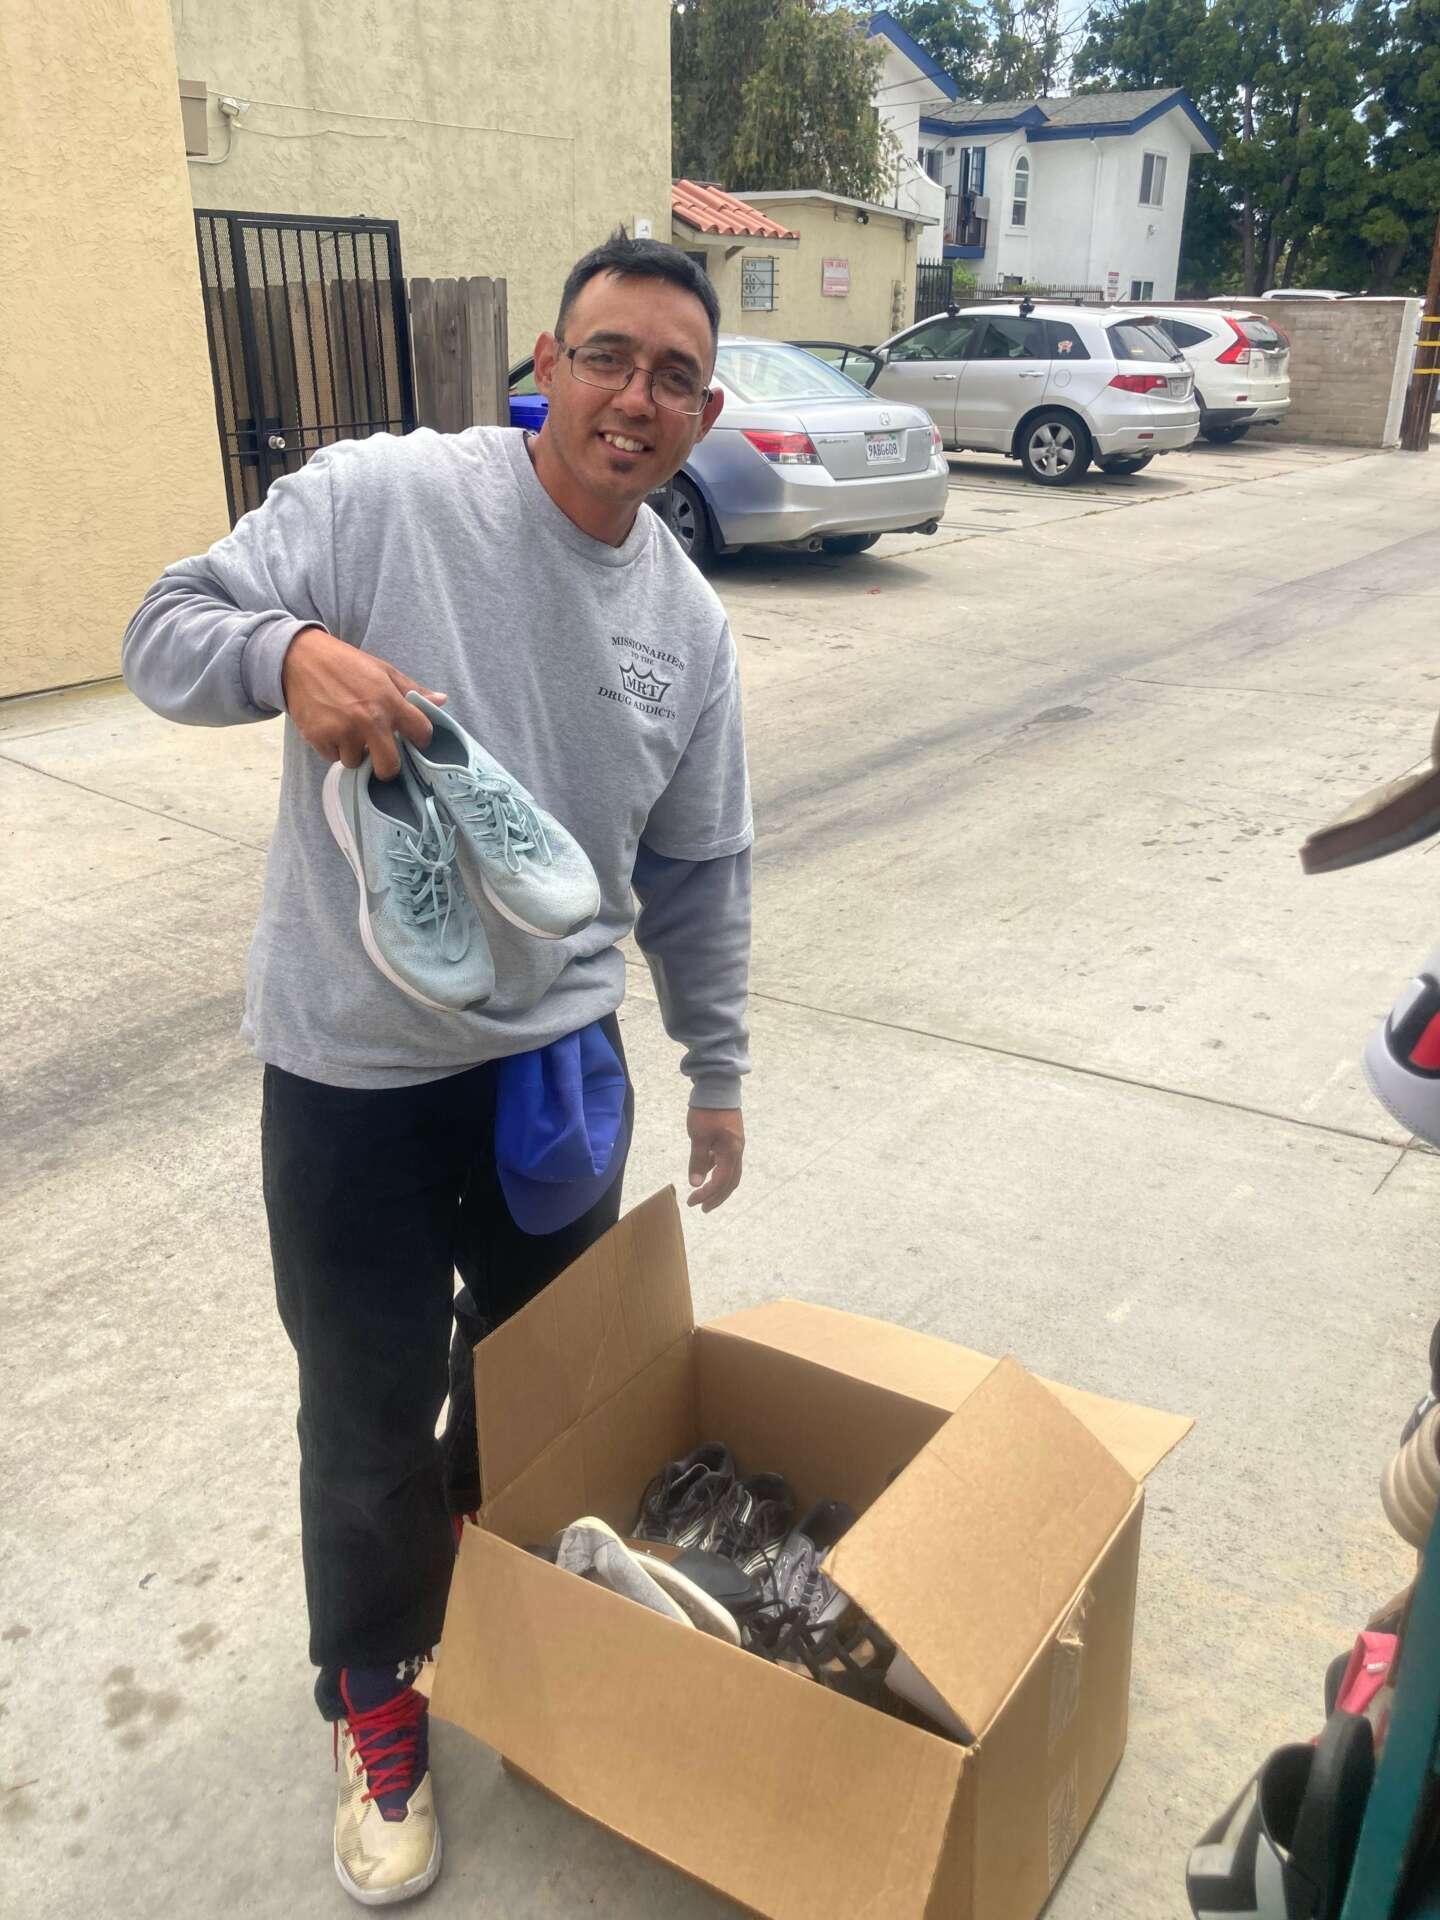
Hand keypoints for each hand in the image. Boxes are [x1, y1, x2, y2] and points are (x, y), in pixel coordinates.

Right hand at [280, 626, 446, 777]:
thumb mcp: (383, 670)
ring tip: (348, 730)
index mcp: (389, 701)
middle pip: (388, 767)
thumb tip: (442, 701)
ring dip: (354, 752)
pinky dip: (333, 748)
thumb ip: (412, 689)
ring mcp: (342, 731)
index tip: (413, 739)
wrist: (300, 657)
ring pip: (356, 762)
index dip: (421, 739)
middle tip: (381, 754)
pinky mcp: (319, 738)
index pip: (422, 733)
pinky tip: (330, 727)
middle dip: (386, 765)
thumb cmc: (346, 663)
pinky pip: (333, 757)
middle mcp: (368, 720)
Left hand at [686, 1107, 744, 1211]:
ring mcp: (735, 1145)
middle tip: (702, 1208)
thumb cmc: (708, 1110)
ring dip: (718, 1186)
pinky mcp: (730, 1139)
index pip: (720, 1181)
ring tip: (703, 1195)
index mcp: (731, 1151)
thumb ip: (698, 1160)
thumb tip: (696, 1183)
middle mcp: (737, 1151)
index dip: (707, 1194)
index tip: (692, 1202)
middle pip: (730, 1182)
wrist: (718, 1086)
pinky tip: (704, 1171)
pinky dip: (716, 1171)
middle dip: (717, 1197)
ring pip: (730, 1173)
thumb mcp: (699, 1136)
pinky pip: (725, 1161)